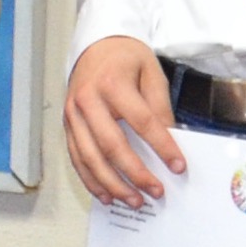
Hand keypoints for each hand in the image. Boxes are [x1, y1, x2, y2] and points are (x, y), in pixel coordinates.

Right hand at [61, 36, 181, 207]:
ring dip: (112, 184)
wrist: (95, 45)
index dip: (162, 146)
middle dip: (135, 173)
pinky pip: (77, 158)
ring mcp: (72, 115)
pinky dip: (91, 180)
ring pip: (90, 158)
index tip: (178, 166)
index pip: (142, 122)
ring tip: (133, 200)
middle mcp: (87, 100)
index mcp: (112, 82)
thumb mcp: (151, 73)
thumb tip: (169, 142)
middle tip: (155, 191)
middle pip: (112, 145)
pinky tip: (106, 195)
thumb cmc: (125, 59)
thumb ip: (159, 107)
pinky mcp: (67, 126)